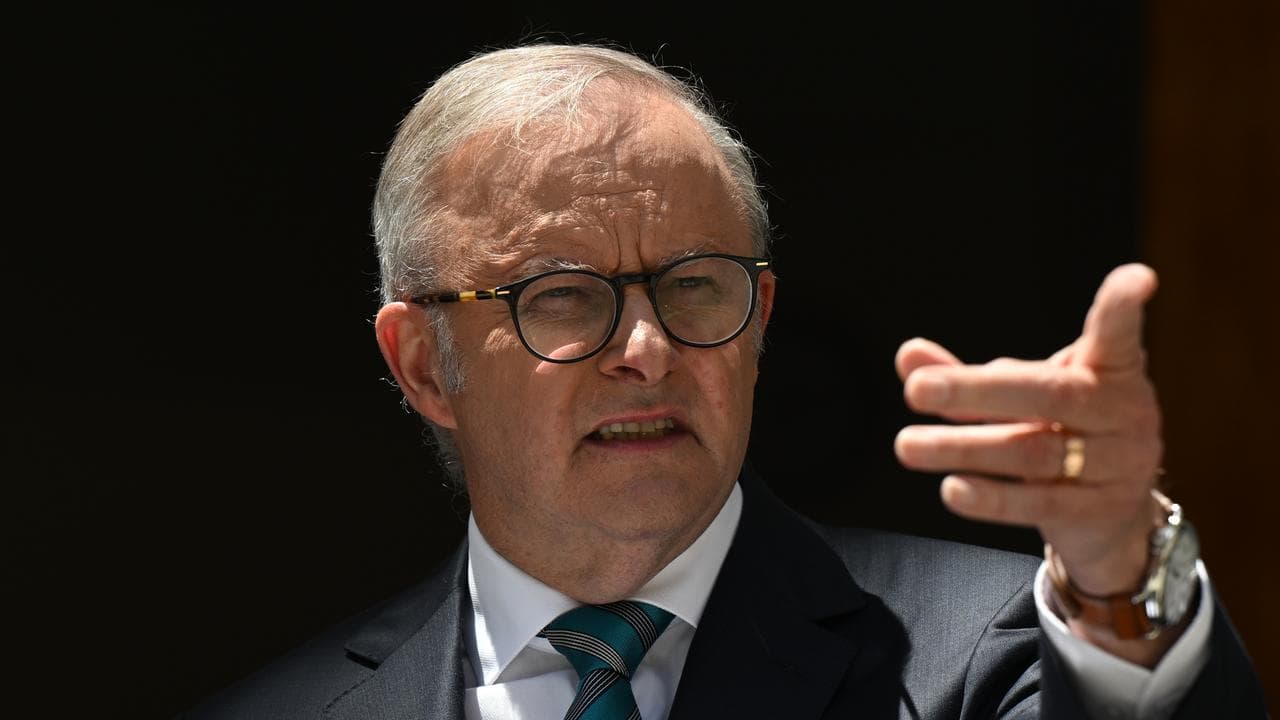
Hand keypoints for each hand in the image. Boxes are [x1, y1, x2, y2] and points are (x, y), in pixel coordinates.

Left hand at [895, 264, 1163, 600]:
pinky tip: (953, 488)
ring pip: (1036, 451)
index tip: (1137, 280)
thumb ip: (968, 378)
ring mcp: (1121, 463)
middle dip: (977, 391)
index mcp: (1111, 370)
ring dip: (964, 447)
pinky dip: (993, 498)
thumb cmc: (1061, 433)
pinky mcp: (1101, 511)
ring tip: (909, 445)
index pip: (1118, 334)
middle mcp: (1125, 411)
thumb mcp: (1021, 398)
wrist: (1111, 515)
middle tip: (916, 390)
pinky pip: (1042, 503)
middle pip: (1052, 395)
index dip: (1124, 306)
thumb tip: (908, 355)